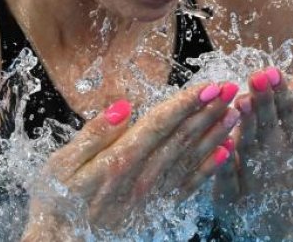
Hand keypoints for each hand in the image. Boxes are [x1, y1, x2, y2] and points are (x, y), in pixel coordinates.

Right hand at [22, 81, 242, 238]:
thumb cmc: (56, 198)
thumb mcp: (62, 163)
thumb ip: (94, 133)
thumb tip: (123, 106)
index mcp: (119, 160)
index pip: (160, 124)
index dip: (186, 103)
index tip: (208, 84)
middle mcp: (141, 177)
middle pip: (181, 138)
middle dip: (208, 111)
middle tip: (232, 87)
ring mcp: (152, 194)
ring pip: (191, 159)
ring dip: (215, 134)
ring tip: (236, 112)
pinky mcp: (156, 208)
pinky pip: (189, 186)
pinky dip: (210, 169)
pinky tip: (227, 153)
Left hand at [212, 67, 292, 238]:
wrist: (282, 228)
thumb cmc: (292, 175)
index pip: (289, 114)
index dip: (281, 93)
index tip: (273, 71)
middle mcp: (278, 160)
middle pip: (270, 127)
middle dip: (264, 102)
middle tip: (257, 78)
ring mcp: (258, 178)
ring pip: (251, 149)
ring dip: (247, 126)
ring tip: (240, 102)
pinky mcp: (235, 198)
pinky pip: (230, 180)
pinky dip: (228, 165)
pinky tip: (223, 148)